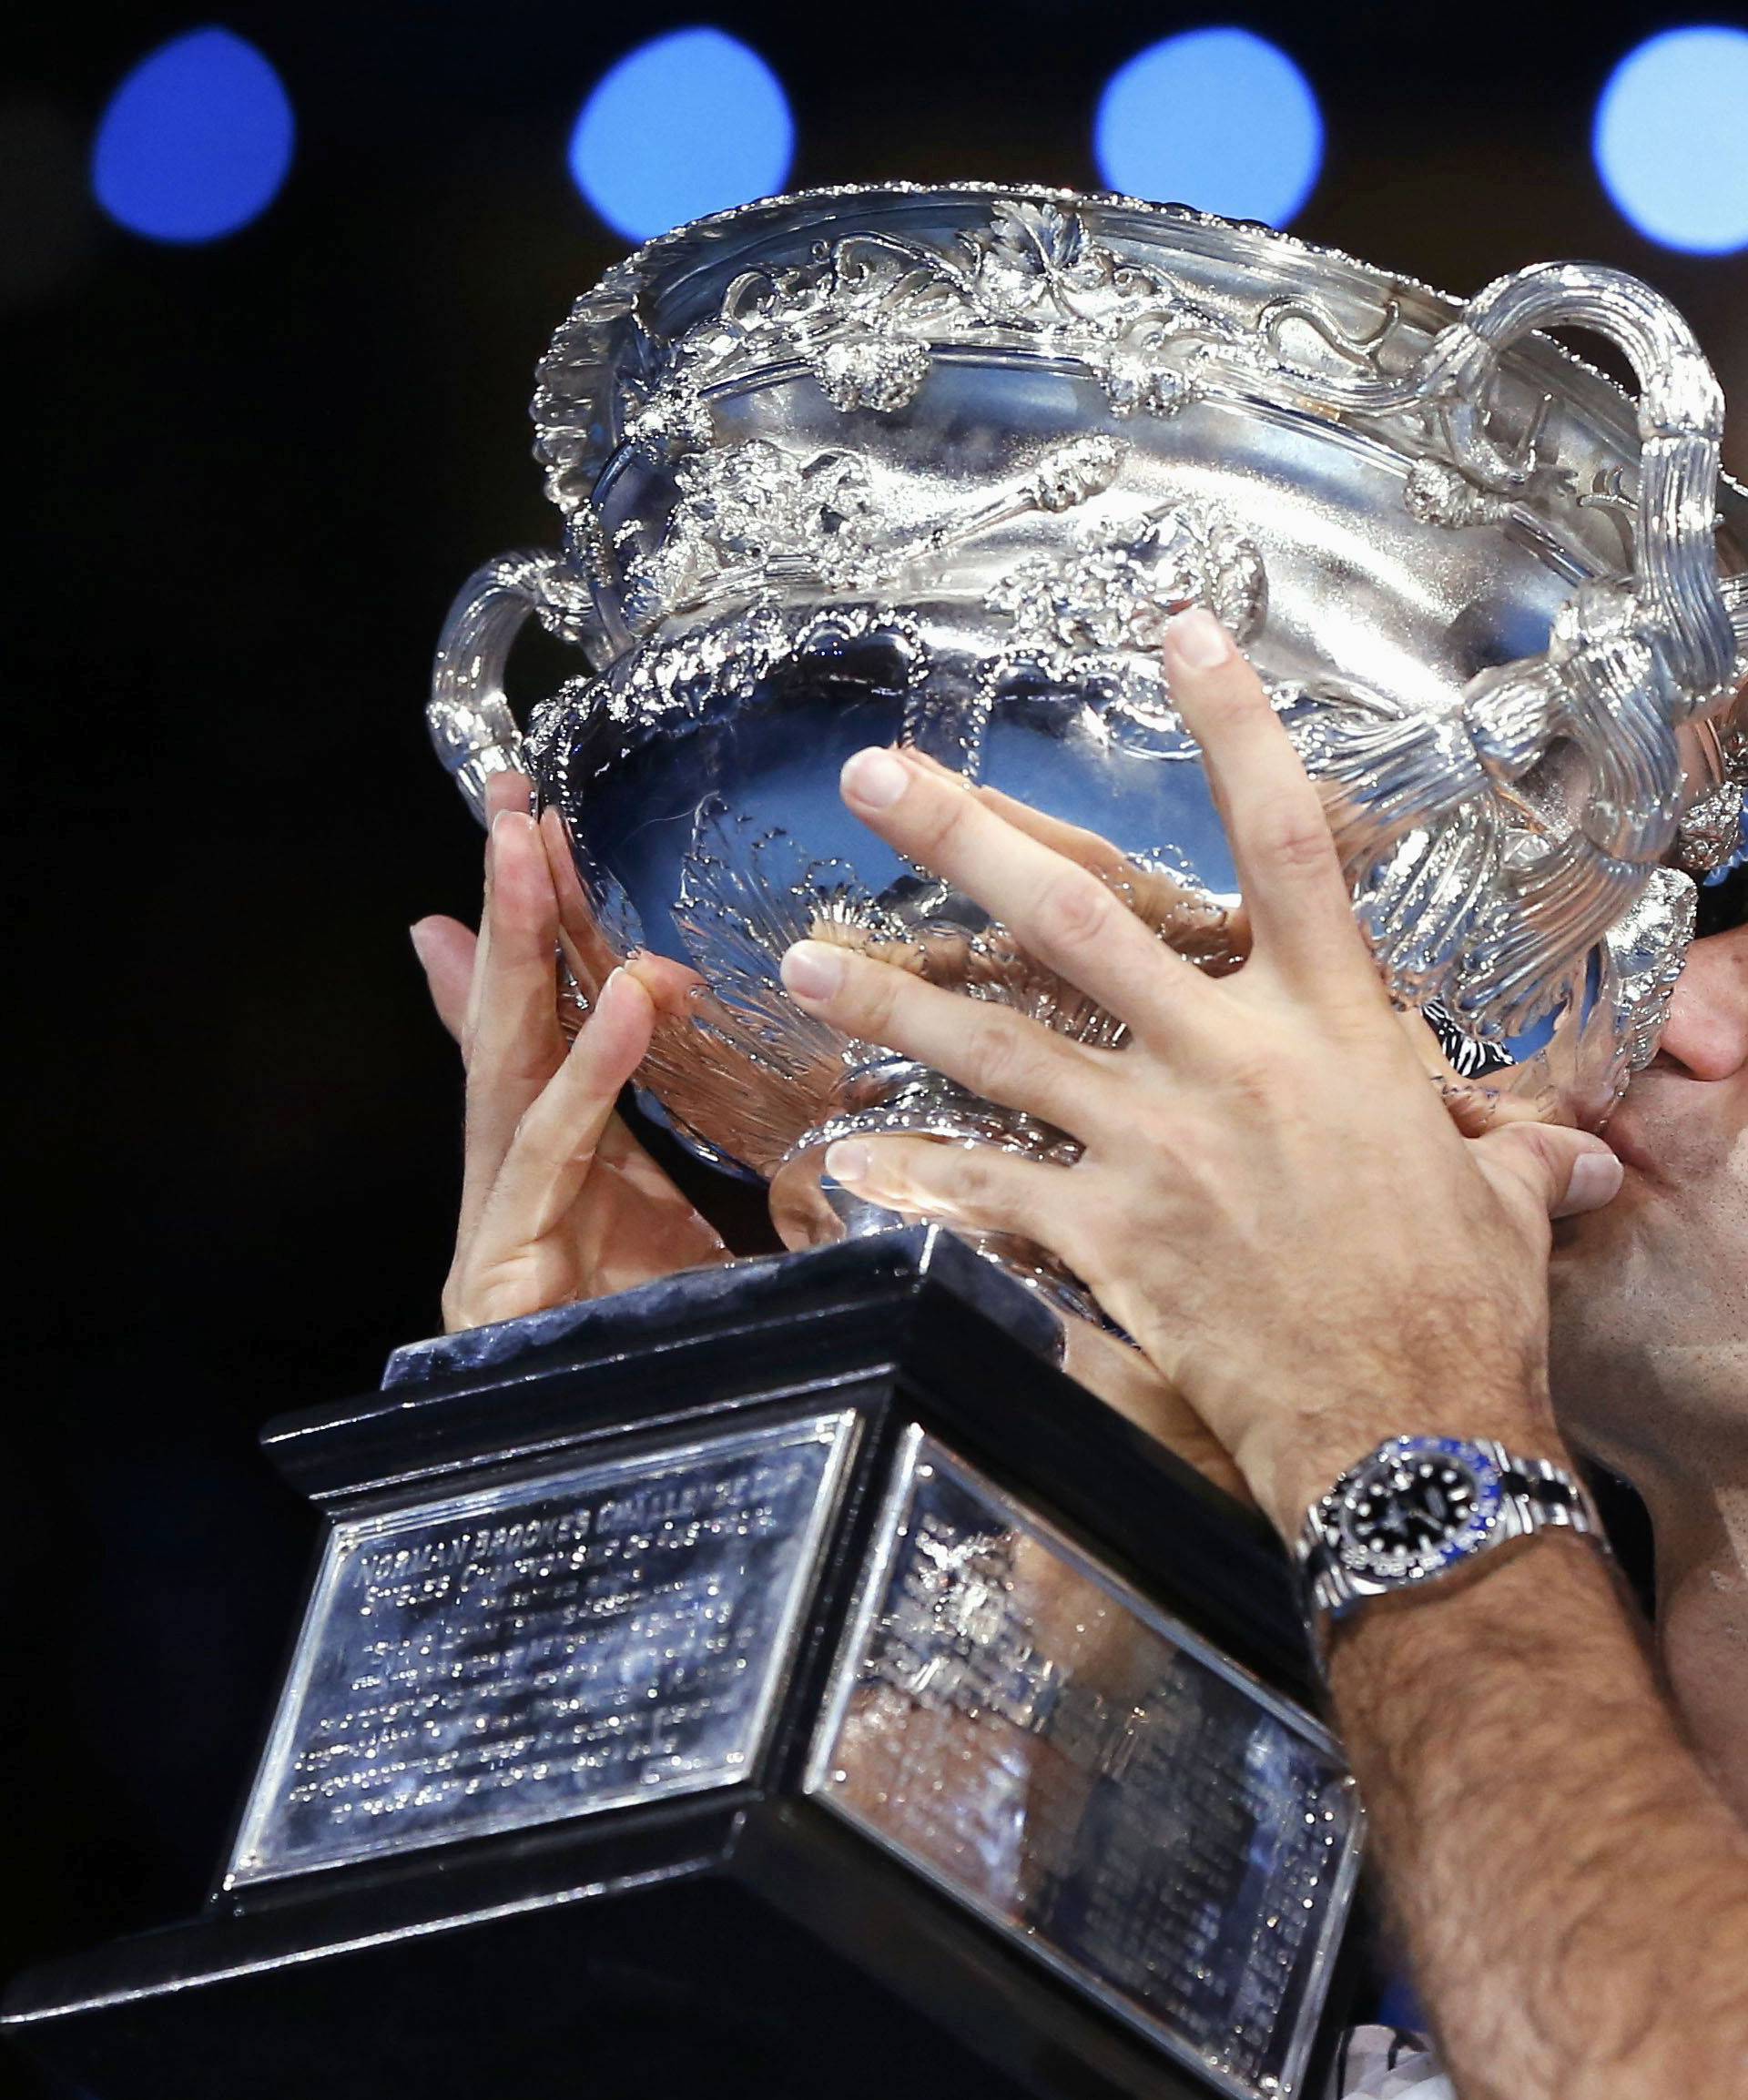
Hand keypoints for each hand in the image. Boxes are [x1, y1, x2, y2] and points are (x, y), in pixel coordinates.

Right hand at [413, 773, 728, 1331]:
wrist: (653, 1520)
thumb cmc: (717, 1379)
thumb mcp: (734, 1243)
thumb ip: (735, 1166)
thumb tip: (773, 1096)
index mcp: (581, 1185)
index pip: (550, 1035)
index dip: (540, 936)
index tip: (540, 840)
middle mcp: (528, 1200)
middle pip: (514, 1032)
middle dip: (508, 914)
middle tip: (508, 804)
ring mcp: (503, 1239)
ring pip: (509, 1073)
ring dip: (521, 955)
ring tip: (526, 851)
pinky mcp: (503, 1285)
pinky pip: (554, 1161)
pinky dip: (590, 1075)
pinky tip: (626, 997)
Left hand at [776, 609, 1623, 1533]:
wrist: (1412, 1434)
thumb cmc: (1463, 1310)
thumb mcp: (1498, 1197)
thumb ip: (1506, 1149)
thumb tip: (1566, 1153)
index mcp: (1331, 1026)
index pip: (1281, 840)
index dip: (1231, 726)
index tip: (1177, 631)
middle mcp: (1230, 1061)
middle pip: (1080, 920)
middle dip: (967, 841)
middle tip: (874, 780)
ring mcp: (1156, 1145)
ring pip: (1001, 1044)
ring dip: (898, 1000)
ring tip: (813, 961)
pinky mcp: (1108, 1236)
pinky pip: (991, 1191)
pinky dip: (918, 1175)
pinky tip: (849, 1158)